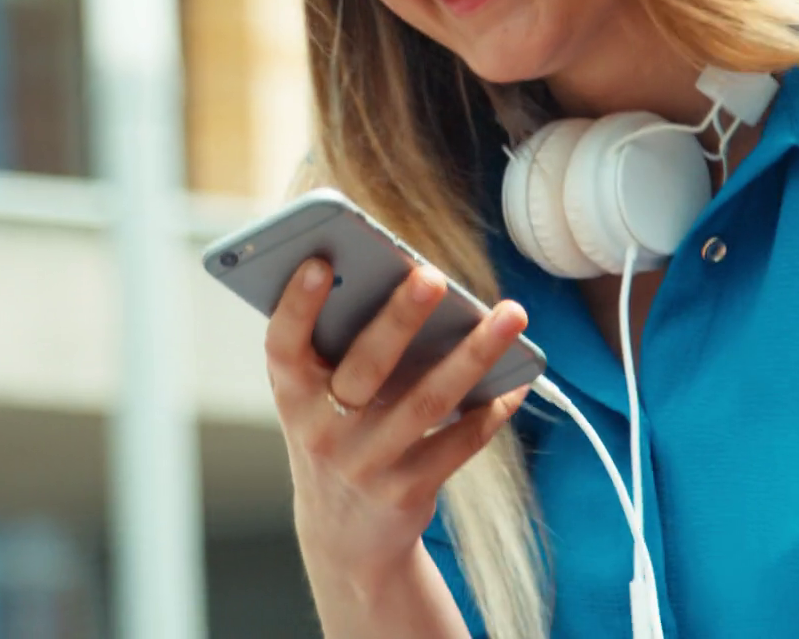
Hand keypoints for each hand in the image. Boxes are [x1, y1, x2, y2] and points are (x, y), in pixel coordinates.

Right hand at [264, 258, 531, 594]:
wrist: (343, 534)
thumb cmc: (335, 434)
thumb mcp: (316, 398)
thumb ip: (338, 348)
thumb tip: (400, 283)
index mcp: (293, 394)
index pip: (282, 345)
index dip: (297, 305)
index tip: (321, 263)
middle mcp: (323, 430)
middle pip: (366, 367)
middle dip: (400, 319)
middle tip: (433, 276)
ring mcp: (366, 464)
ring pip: (427, 401)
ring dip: (474, 354)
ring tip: (510, 314)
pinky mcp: (407, 490)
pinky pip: (459, 442)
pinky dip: (491, 409)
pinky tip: (516, 380)